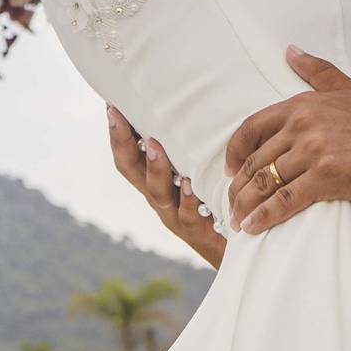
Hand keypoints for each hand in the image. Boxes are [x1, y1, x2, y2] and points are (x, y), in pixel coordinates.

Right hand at [107, 106, 226, 269]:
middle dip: (122, 143)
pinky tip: (188, 185)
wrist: (239, 246)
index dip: (117, 133)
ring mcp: (174, 215)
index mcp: (155, 181)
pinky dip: (186, 200)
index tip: (111, 106)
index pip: (128, 155)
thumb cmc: (219, 201)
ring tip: (154, 146)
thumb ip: (193, 146)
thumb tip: (197, 104)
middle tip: (117, 116)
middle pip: (130, 170)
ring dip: (154, 168)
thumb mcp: (200, 172)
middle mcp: (159, 197)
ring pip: (156, 192)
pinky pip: (187, 215)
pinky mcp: (196, 231)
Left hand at [226, 46, 350, 234]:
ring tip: (239, 221)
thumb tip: (290, 50)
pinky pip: (285, 200)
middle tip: (232, 204)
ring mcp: (312, 151)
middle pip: (255, 161)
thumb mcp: (345, 87)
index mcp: (299, 105)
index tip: (230, 169)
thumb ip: (315, 70)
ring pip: (265, 182)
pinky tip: (253, 228)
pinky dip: (264, 216)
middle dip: (238, 187)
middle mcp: (300, 126)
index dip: (235, 152)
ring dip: (245, 205)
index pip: (250, 128)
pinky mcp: (326, 176)